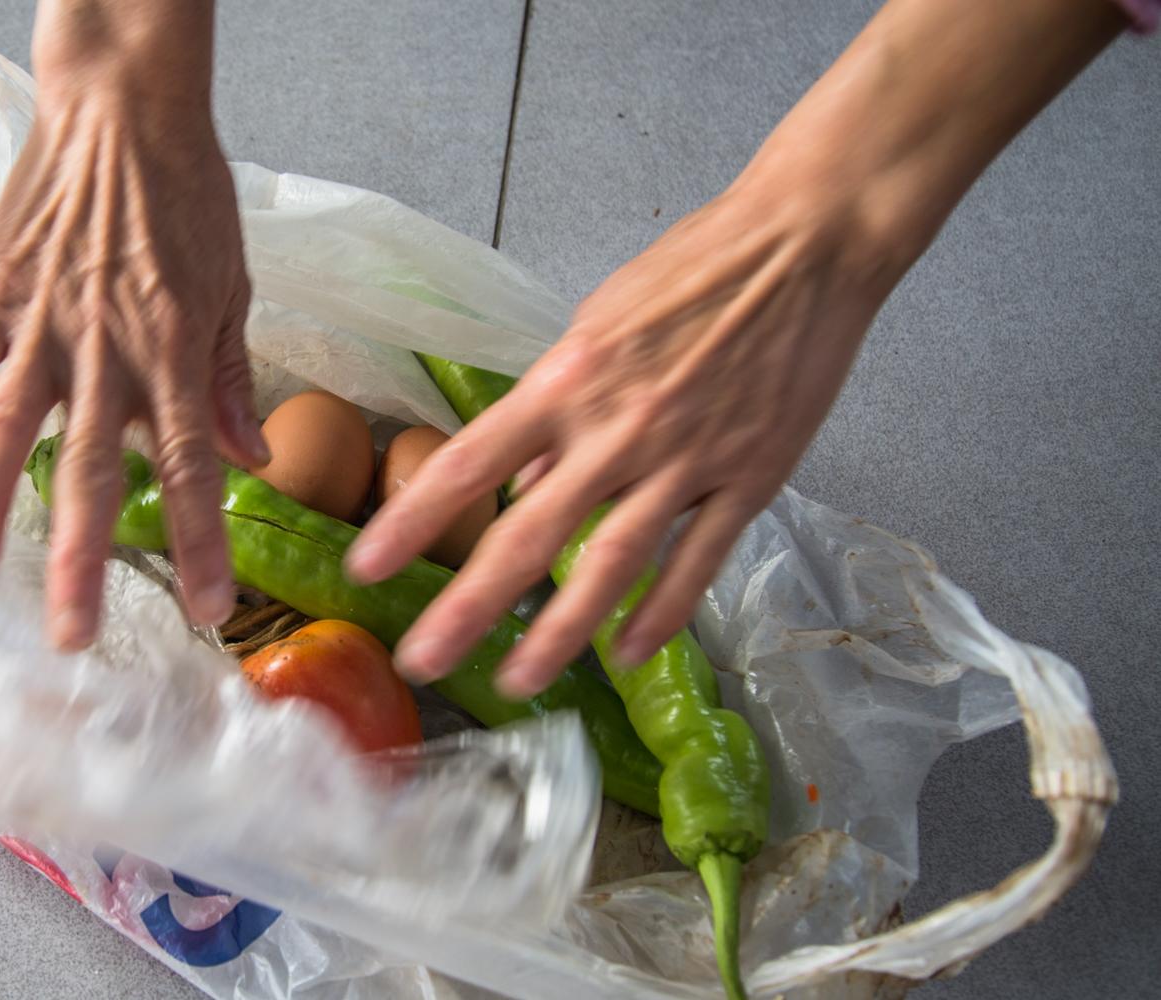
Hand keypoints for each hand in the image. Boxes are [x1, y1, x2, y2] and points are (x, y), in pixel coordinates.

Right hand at [0, 0, 261, 647]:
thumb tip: (252, 460)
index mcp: (176, 344)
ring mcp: (42, 320)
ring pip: (10, 434)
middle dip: (81, 563)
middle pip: (89, 472)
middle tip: (71, 639)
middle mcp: (107, 345)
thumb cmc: (187, 192)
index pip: (188, 464)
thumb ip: (231, 378)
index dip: (197, 540)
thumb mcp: (233, 282)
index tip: (207, 606)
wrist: (121, 105)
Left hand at [343, 0, 1120, 698]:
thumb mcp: (599, 323)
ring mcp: (686, 460)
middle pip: (528, 534)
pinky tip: (628, 654)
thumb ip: (559, 407)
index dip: (411, 522)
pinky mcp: (750, 479)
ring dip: (559, 633)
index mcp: (567, 381)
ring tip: (517, 682)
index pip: (468, 464)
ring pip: (610, 567)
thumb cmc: (693, 270)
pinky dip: (661, 615)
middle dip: (467, 607)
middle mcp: (616, 429)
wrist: (806, 246)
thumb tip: (525, 481)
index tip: (365, 569)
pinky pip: (697, 563)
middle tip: (422, 661)